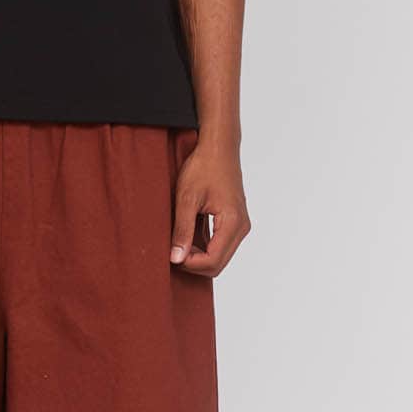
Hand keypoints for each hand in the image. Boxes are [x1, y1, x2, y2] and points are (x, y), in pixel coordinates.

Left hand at [169, 137, 249, 276]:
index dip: (190, 263)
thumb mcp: (187, 199)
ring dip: (198, 255)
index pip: (213, 260)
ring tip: (178, 241)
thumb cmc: (203, 167)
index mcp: (232, 222)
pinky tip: (187, 235)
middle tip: (172, 250)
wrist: (219, 147)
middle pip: (218, 264)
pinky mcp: (234, 221)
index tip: (171, 254)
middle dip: (194, 263)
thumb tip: (176, 258)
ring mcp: (239, 224)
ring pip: (219, 256)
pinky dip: (203, 246)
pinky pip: (220, 244)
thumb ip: (182, 230)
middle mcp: (241, 227)